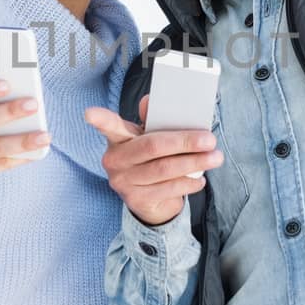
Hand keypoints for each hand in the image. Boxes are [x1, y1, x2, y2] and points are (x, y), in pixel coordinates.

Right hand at [84, 95, 223, 224]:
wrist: (149, 202)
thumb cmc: (151, 161)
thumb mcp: (150, 139)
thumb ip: (153, 121)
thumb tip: (151, 101)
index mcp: (117, 139)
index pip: (108, 126)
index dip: (99, 119)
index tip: (90, 113)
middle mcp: (115, 160)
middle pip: (152, 146)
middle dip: (184, 142)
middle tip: (209, 139)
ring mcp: (123, 182)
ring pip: (164, 169)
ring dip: (194, 163)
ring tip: (215, 158)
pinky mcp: (136, 200)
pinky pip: (168, 189)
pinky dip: (189, 183)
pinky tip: (200, 179)